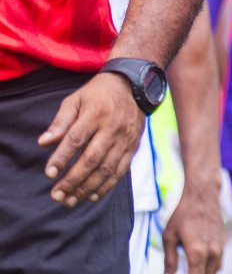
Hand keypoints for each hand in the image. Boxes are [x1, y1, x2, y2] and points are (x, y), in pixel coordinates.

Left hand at [37, 73, 144, 206]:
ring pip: (106, 168)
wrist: (133, 86)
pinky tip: (91, 196)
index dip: (62, 157)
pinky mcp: (132, 146)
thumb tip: (43, 142)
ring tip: (69, 200)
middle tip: (56, 195)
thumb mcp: (76, 100)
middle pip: (92, 158)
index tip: (49, 173)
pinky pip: (121, 170)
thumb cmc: (98, 94)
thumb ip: (60, 122)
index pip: (77, 139)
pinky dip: (106, 185)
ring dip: (87, 187)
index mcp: (96, 113)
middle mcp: (113, 127)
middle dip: (73, 180)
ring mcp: (125, 138)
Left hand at [162, 175, 223, 273]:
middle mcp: (212, 252)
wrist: (203, 194)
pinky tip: (200, 261)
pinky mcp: (223, 242)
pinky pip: (218, 262)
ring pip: (214, 271)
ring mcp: (220, 247)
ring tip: (191, 267)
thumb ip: (169, 260)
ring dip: (203, 272)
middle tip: (184, 269)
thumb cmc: (183, 213)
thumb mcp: (169, 237)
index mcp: (197, 252)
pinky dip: (210, 267)